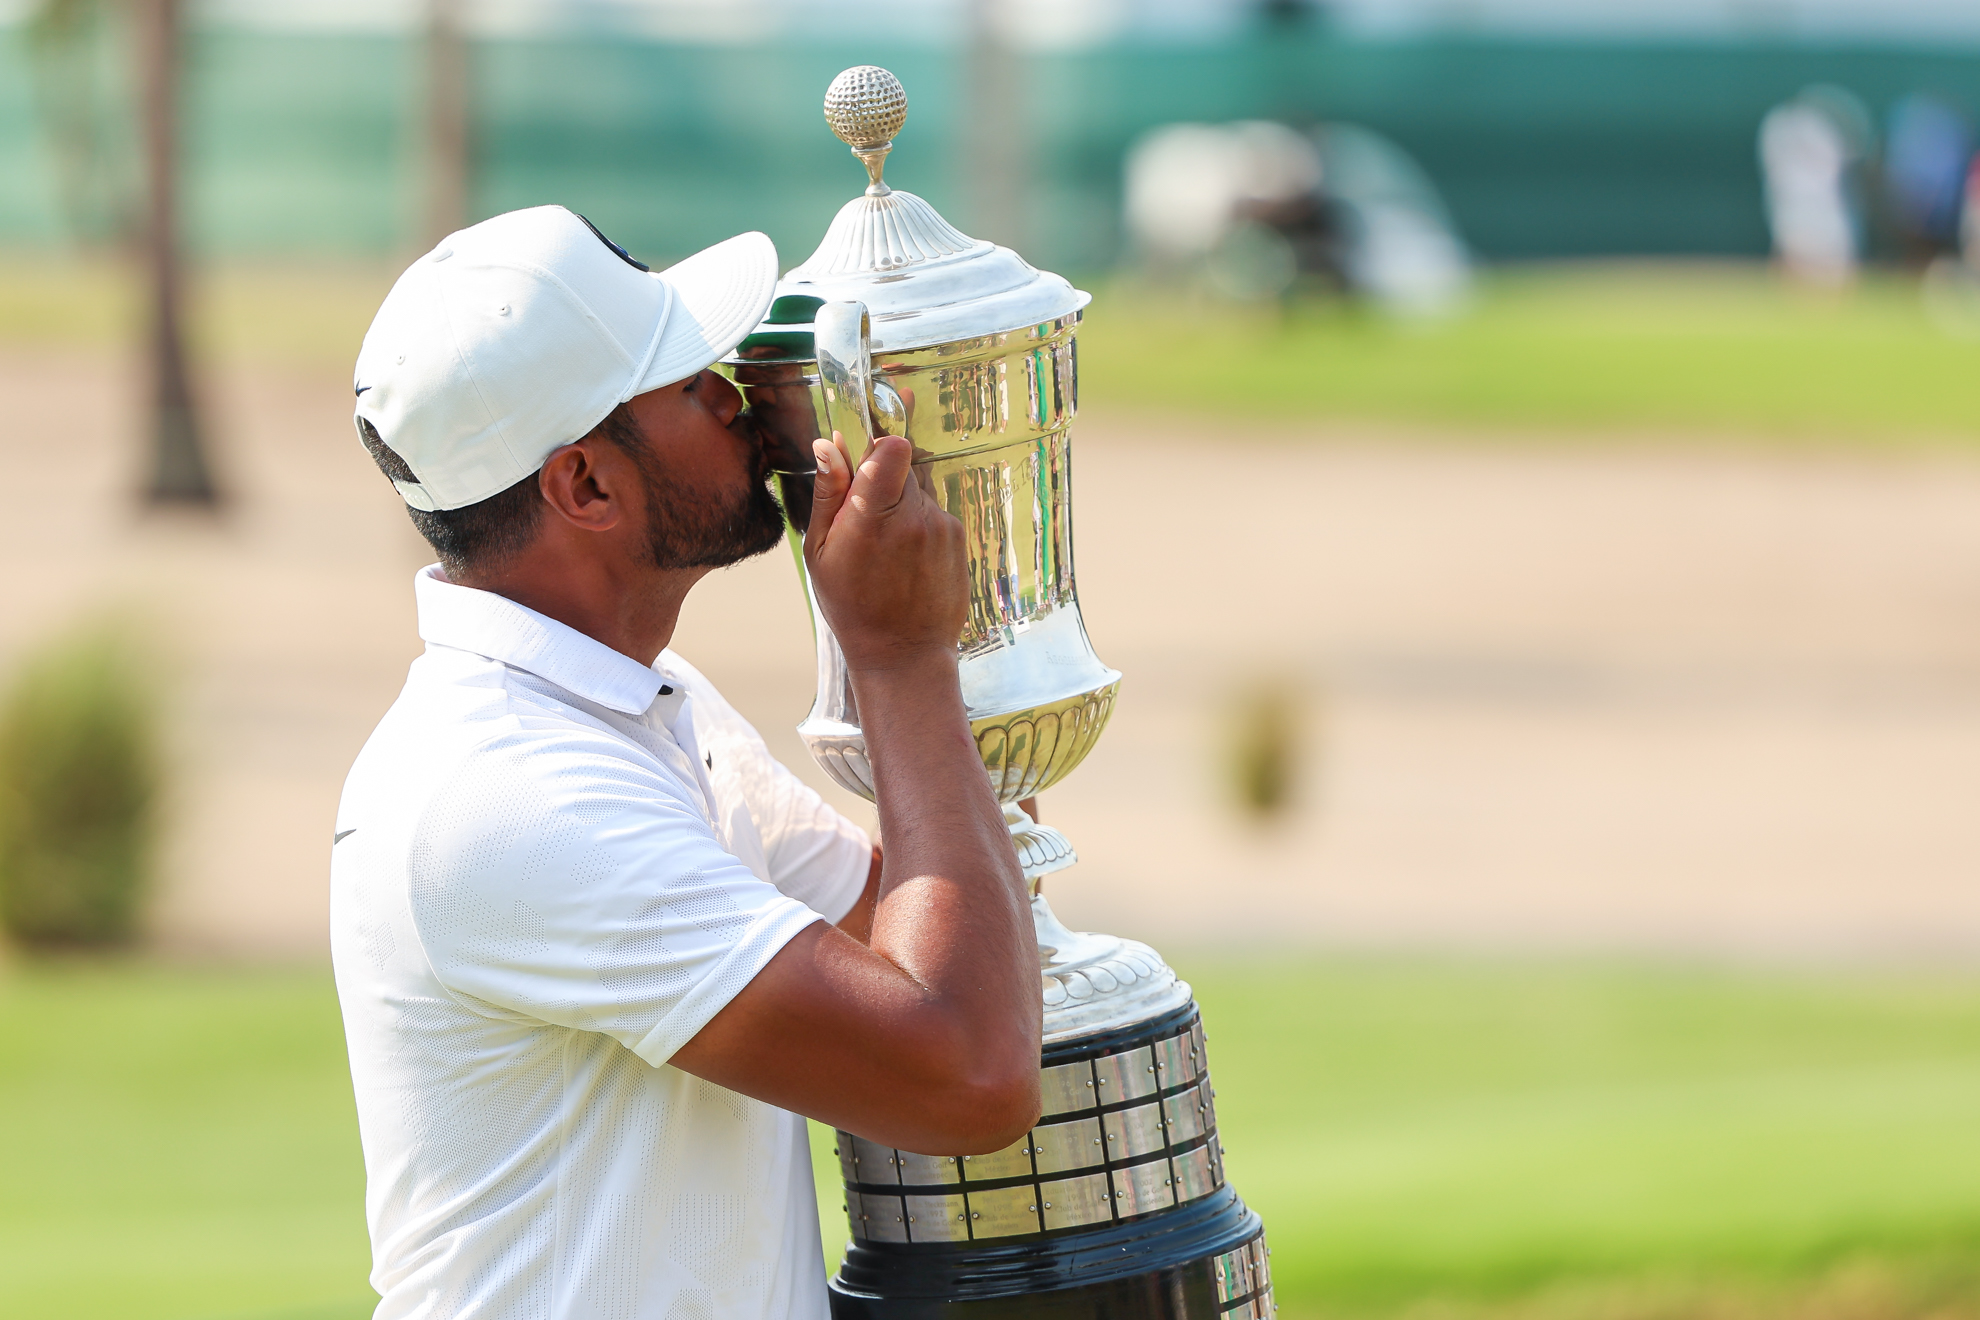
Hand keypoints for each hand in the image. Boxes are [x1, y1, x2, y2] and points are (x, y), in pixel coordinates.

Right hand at [803, 432, 966, 672]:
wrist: (904, 653)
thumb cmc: (852, 606)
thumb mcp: (820, 553)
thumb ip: (828, 493)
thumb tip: (828, 444)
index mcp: (872, 517)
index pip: (891, 448)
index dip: (878, 443)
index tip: (865, 452)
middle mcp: (915, 516)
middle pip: (902, 465)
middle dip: (882, 480)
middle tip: (864, 518)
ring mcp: (942, 526)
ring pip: (918, 489)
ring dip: (900, 505)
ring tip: (886, 551)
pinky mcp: (959, 536)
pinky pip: (933, 512)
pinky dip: (918, 525)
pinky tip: (905, 561)